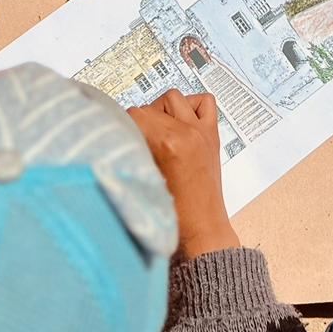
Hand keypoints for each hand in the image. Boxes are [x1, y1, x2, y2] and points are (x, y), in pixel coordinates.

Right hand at [128, 89, 240, 258]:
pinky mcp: (213, 135)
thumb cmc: (175, 218)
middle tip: (136, 143)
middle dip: (138, 123)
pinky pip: (204, 103)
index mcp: (169, 144)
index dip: (123, 127)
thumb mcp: (144, 181)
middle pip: (149, 107)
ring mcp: (202, 131)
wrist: (203, 233)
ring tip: (156, 132)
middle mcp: (187, 132)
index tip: (120, 139)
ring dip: (161, 111)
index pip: (135, 115)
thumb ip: (133, 153)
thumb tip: (120, 136)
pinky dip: (191, 107)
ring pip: (173, 98)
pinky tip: (181, 124)